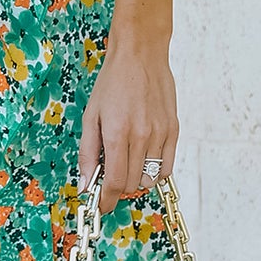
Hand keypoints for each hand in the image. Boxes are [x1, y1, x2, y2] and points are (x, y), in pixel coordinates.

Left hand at [78, 36, 177, 216]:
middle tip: (110, 174)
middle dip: (118, 187)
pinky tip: (143, 158)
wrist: (140, 55)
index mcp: (117, 132)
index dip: (107, 200)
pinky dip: (155, 172)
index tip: (102, 205)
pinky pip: (167, 167)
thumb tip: (86, 184)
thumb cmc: (113, 82)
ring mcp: (160, 134)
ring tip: (127, 160)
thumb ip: (88, 152)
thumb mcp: (91, 115)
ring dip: (136, 179)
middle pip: (133, 184)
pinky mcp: (174, 130)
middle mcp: (141, 136)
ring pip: (150, 179)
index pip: (115, 183)